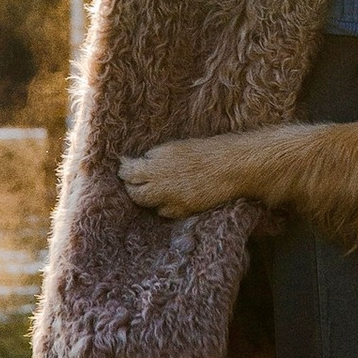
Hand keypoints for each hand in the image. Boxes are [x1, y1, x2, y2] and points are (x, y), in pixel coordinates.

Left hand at [121, 139, 252, 216]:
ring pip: (148, 205)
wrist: (233, 167)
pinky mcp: (184, 210)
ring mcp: (172, 200)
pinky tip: (167, 198)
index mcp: (157, 163)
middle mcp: (161, 184)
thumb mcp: (177, 146)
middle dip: (131, 186)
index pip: (129, 171)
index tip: (124, 165)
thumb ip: (156, 156)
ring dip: (146, 197)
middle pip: (134, 192)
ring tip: (149, 189)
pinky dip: (162, 205)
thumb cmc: (208, 151)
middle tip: (131, 180)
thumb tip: (142, 161)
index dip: (124, 169)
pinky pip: (165, 212)